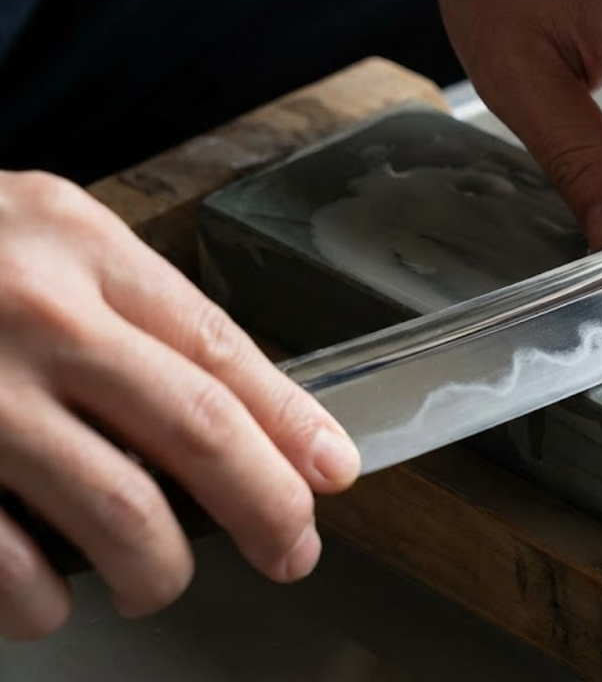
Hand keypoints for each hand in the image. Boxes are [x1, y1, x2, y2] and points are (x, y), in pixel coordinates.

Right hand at [0, 171, 359, 638]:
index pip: (220, 350)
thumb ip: (131, 310)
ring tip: (158, 580)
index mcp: (77, 244)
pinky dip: (43, 601)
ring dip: (158, 570)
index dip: (290, 425)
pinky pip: (6, 564)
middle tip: (292, 551)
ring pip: (117, 511)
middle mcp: (30, 311)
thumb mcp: (41, 238)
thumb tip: (244, 414)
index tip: (331, 475)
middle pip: (196, 429)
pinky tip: (51, 597)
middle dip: (264, 506)